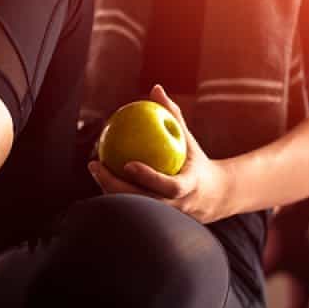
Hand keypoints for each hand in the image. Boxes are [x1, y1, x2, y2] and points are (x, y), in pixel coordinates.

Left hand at [87, 85, 231, 223]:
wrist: (213, 196)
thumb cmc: (196, 161)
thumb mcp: (189, 139)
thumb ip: (173, 116)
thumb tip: (155, 89)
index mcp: (189, 188)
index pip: (168, 186)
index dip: (148, 177)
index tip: (128, 164)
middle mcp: (176, 206)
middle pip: (142, 202)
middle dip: (115, 186)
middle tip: (96, 165)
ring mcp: (164, 216)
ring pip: (132, 207)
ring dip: (109, 190)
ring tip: (95, 168)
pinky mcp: (154, 219)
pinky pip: (130, 207)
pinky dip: (114, 192)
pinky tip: (100, 174)